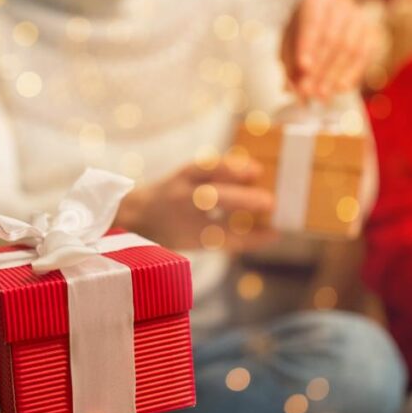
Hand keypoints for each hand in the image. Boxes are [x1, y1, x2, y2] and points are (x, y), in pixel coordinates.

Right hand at [115, 158, 276, 252]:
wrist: (139, 218)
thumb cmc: (176, 193)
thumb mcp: (189, 177)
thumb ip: (217, 176)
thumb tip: (260, 175)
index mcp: (183, 176)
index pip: (206, 168)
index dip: (231, 168)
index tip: (257, 170)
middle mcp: (182, 198)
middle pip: (210, 198)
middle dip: (241, 200)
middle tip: (270, 202)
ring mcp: (184, 223)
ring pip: (215, 228)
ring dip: (246, 230)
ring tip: (272, 230)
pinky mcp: (190, 242)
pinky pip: (220, 245)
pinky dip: (246, 242)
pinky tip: (267, 238)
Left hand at [281, 0, 381, 101]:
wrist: (332, 21)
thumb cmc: (304, 34)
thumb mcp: (290, 44)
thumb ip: (289, 64)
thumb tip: (290, 89)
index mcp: (315, 1)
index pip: (312, 22)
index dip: (308, 45)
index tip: (303, 67)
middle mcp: (340, 5)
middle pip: (331, 39)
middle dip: (319, 69)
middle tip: (308, 92)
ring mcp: (358, 18)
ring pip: (349, 49)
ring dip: (334, 75)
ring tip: (321, 96)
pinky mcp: (371, 33)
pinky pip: (363, 56)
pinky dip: (351, 74)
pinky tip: (340, 88)